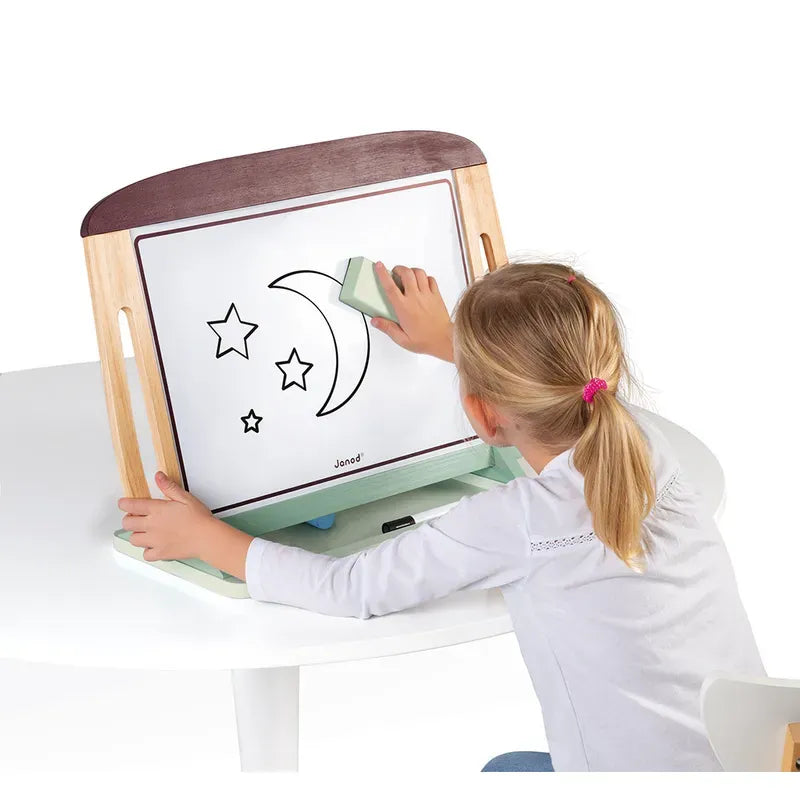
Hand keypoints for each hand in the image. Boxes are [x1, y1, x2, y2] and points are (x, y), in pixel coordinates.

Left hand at [118, 472, 251, 578]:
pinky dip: (148, 551)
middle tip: (135, 518)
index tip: (123, 504)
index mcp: (157, 510)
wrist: (207, 537)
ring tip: (145, 532)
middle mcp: (152, 526)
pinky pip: (146, 555)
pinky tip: (154, 546)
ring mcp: (155, 541)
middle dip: (129, 519)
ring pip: (134, 540)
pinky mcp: (161, 553)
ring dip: (137, 535)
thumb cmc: (199, 518)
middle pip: (127, 523)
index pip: (131, 505)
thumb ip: (169, 487)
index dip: (124, 504)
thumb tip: (158, 476)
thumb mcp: (185, 497)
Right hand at [371, 261, 453, 361]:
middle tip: (395, 272)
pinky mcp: (436, 295)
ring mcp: (427, 295)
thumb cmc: (425, 340)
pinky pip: (431, 279)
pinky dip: (425, 277)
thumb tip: (376, 321)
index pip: (390, 286)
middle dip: (398, 268)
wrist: (444, 340)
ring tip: (408, 275)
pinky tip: (422, 282)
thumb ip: (387, 328)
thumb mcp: (402, 339)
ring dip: (411, 271)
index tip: (379, 266)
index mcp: (404, 308)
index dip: (382, 274)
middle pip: (406, 273)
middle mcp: (415, 298)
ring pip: (419, 273)